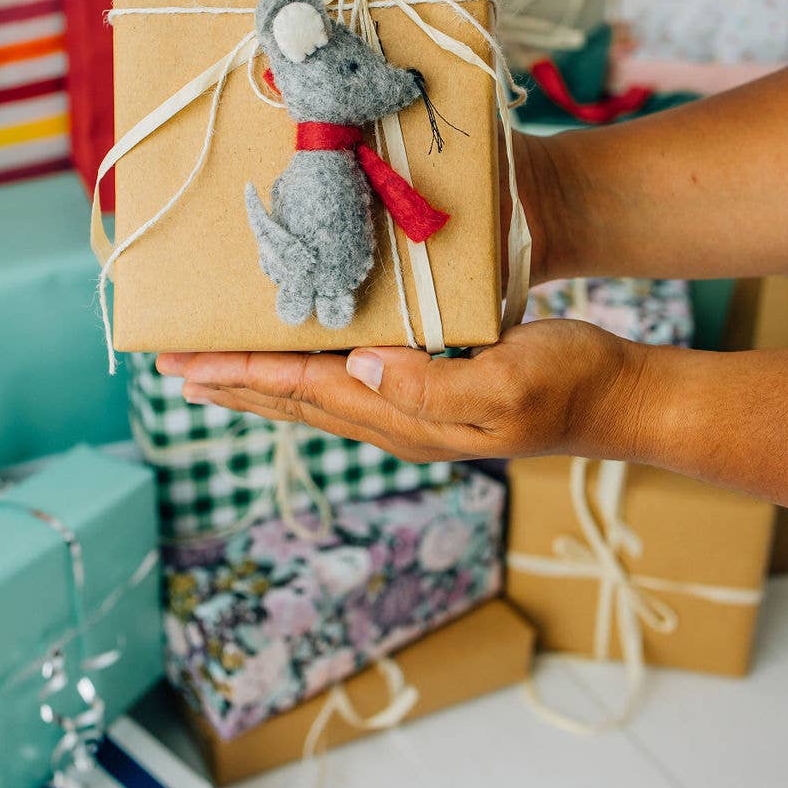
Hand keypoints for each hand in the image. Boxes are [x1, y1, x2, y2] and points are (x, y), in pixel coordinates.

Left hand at [155, 320, 646, 464]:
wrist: (615, 398)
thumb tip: (359, 367)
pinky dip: (301, 376)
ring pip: (314, 399)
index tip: (189, 364)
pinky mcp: (426, 395)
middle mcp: (397, 422)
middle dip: (232, 387)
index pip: (307, 392)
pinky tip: (292, 364)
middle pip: (295, 404)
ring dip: (258, 387)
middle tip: (172, 370)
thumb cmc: (569, 383)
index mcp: (407, 418)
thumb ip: (432, 384)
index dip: (245, 376)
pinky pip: (344, 388)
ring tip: (212, 376)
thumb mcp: (507, 381)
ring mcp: (410, 414)